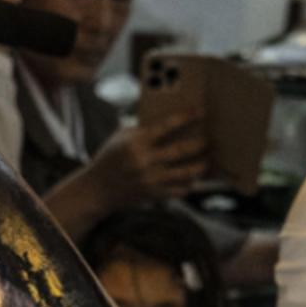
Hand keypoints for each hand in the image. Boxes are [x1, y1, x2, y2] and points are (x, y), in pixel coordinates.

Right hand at [93, 111, 208, 203]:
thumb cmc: (109, 158)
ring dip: (201, 166)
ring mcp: (150, 179)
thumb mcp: (119, 137)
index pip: (166, 126)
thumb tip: (165, 117)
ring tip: (207, 161)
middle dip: (200, 143)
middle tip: (208, 139)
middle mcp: (144, 161)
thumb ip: (141, 128)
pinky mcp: (154, 195)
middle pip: (182, 149)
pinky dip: (190, 184)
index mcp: (136, 143)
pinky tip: (194, 179)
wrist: (97, 189)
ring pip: (187, 172)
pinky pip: (180, 190)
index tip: (200, 111)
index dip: (185, 117)